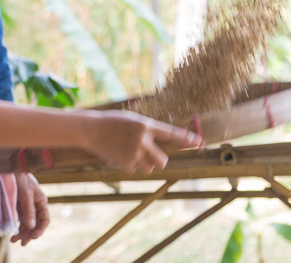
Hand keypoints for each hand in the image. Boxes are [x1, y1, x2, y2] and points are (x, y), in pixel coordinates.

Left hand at [11, 173, 48, 245]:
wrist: (10, 168)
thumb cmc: (21, 179)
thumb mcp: (25, 195)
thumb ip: (29, 211)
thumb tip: (31, 227)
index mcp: (41, 202)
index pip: (44, 220)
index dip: (40, 229)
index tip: (33, 237)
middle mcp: (35, 205)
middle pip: (35, 224)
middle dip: (29, 234)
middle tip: (22, 243)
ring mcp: (26, 206)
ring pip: (26, 223)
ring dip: (21, 232)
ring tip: (13, 241)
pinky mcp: (18, 205)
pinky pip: (19, 218)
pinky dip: (16, 226)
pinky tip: (12, 232)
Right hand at [82, 110, 200, 173]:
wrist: (91, 129)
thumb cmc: (113, 122)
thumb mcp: (133, 120)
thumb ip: (148, 129)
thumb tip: (166, 139)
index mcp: (145, 125)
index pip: (171, 134)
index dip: (186, 139)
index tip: (199, 142)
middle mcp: (142, 139)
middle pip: (162, 161)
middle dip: (159, 161)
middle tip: (152, 156)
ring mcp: (134, 152)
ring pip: (149, 167)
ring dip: (143, 163)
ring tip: (129, 152)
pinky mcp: (125, 163)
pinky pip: (135, 169)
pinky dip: (130, 164)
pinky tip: (119, 154)